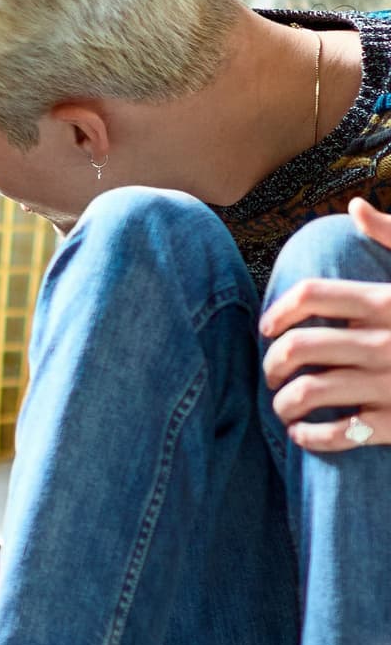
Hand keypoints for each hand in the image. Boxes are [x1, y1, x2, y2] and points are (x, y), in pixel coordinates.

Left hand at [261, 197, 390, 451]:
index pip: (311, 295)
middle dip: (271, 363)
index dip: (277, 310)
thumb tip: (355, 206)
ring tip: (283, 406)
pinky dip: (313, 437)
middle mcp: (384, 343)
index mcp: (387, 303)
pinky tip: (306, 434)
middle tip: (269, 372)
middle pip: (299, 346)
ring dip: (284, 403)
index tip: (266, 327)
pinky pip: (341, 434)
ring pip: (310, 392)